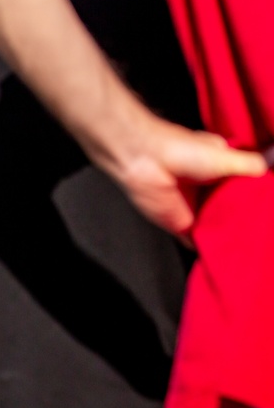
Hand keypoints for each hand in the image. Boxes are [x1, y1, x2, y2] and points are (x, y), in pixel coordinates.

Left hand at [104, 118, 267, 241]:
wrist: (146, 161)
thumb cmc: (183, 151)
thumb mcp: (227, 156)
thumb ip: (251, 166)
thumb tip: (270, 170)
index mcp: (222, 171)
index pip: (246, 189)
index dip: (259, 197)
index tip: (270, 208)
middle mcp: (210, 192)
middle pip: (234, 211)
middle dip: (247, 221)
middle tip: (265, 231)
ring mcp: (196, 211)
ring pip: (219, 228)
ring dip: (230, 236)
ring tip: (253, 245)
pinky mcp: (182, 227)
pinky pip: (198, 242)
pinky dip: (209, 250)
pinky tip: (225, 255)